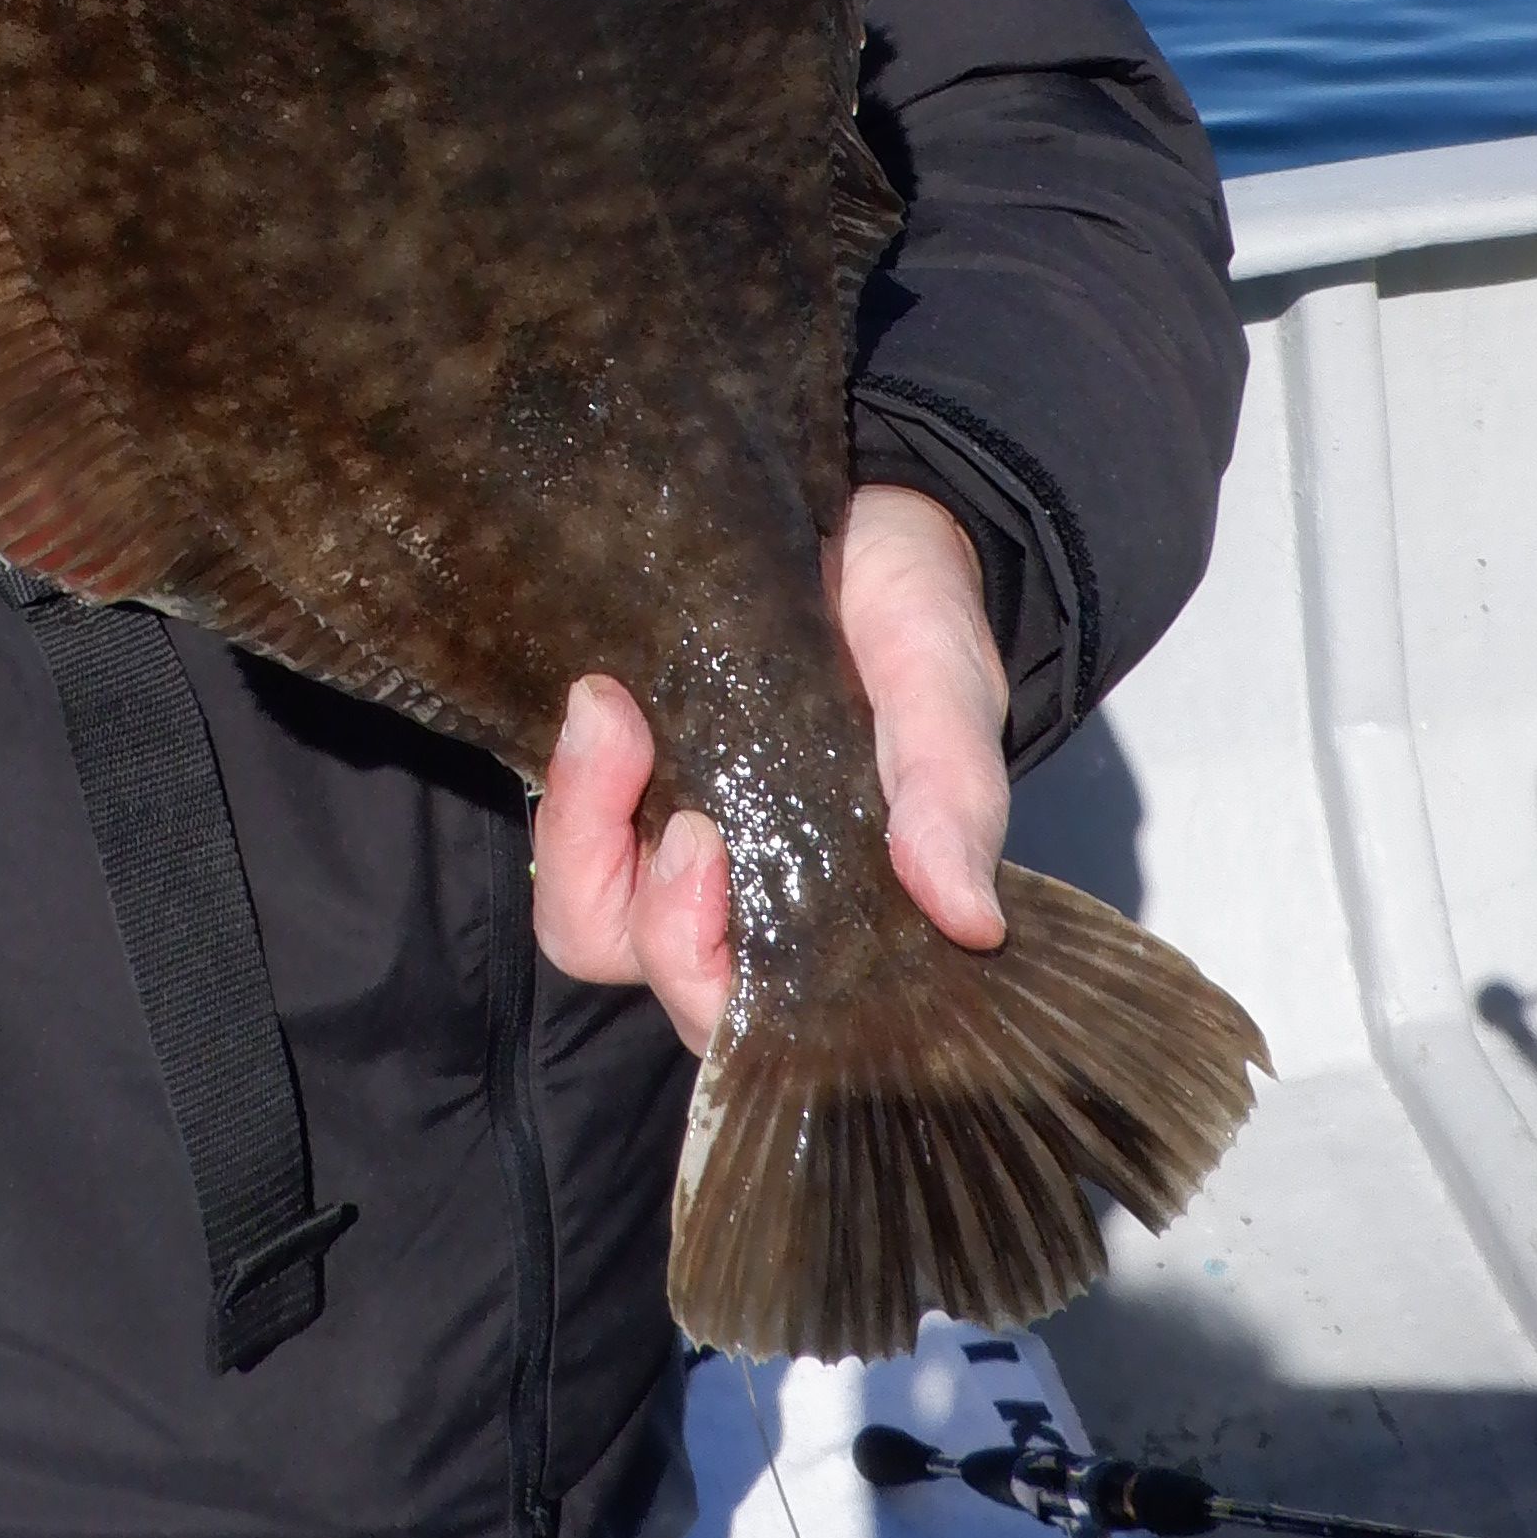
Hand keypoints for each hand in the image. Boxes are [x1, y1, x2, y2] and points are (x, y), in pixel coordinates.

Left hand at [532, 483, 1011, 1053]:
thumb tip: (972, 919)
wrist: (862, 518)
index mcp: (835, 913)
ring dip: (585, 831)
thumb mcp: (946, 693)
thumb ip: (952, 796)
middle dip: (650, 916)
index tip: (710, 853)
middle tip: (683, 814)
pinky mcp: (619, 781)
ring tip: (613, 715)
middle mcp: (743, 896)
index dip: (710, 974)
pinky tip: (601, 698)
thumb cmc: (916, 622)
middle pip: (657, 972)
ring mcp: (671, 838)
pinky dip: (569, 781)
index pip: (756, 1019)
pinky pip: (564, 826)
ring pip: (589, 916)